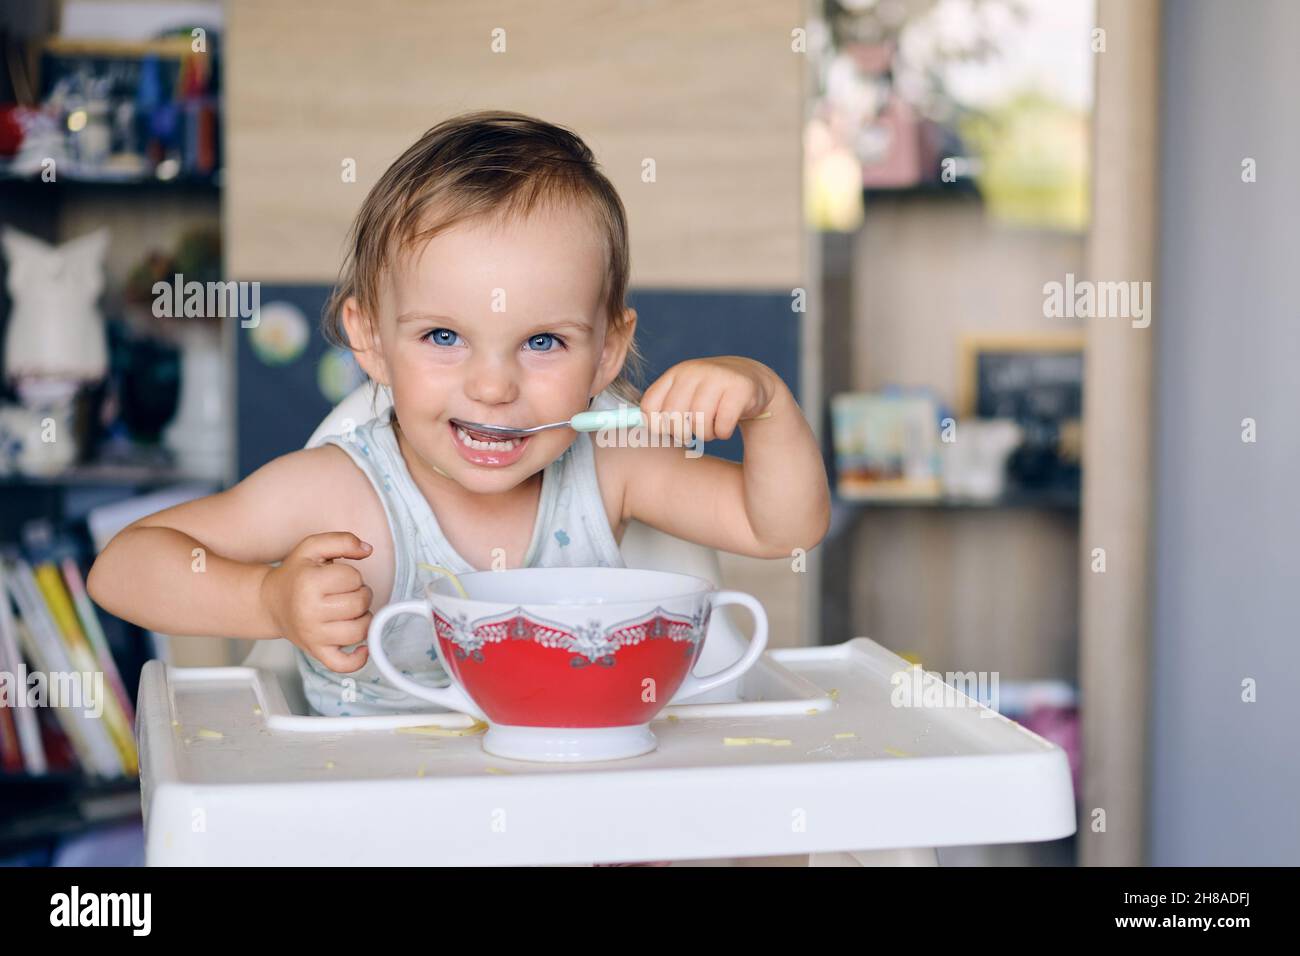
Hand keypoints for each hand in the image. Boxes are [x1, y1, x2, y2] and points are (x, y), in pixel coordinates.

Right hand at [259, 532, 374, 672]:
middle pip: (360, 604)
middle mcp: (310, 611)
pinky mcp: (317, 652)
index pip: (354, 578)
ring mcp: (313, 635)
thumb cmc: (296, 574)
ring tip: (351, 612)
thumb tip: (368, 549)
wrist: (270, 602)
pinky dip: (358, 659)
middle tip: (346, 593)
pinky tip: (362, 647)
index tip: (338, 578)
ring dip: (363, 619)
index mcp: (309, 583)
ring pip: (360, 631)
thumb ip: (342, 540)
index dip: (352, 575)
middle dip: (361, 595)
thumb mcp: (312, 547)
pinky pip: (343, 664)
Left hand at [638, 356, 780, 442]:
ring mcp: (717, 378)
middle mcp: (693, 372)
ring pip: (698, 424)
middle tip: (695, 429)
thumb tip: (625, 429)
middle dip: (683, 433)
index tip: (671, 429)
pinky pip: (722, 426)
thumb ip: (658, 410)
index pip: (649, 408)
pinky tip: (728, 423)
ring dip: (706, 434)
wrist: (752, 380)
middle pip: (672, 419)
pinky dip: (723, 433)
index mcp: (675, 374)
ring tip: (713, 425)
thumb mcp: (683, 395)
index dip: (657, 427)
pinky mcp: (740, 389)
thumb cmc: (710, 395)